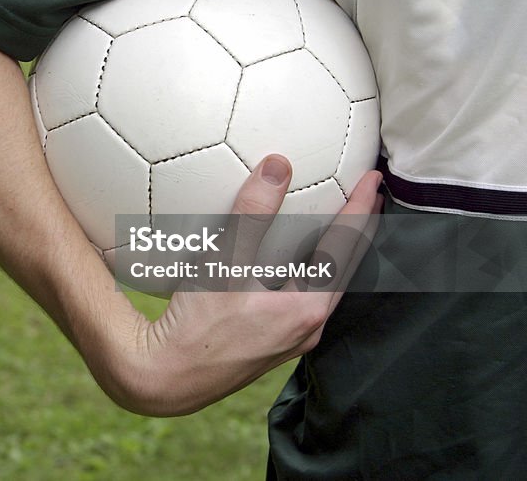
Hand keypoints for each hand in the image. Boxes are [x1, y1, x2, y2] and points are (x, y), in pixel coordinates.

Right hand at [109, 155, 382, 415]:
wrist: (169, 377)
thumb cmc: (197, 325)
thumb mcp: (225, 263)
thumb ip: (252, 214)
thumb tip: (277, 166)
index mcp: (309, 308)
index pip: (347, 246)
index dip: (362, 208)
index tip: (374, 178)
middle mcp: (308, 326)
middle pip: (346, 268)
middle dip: (358, 230)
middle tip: (367, 196)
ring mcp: (291, 337)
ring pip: (326, 286)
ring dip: (335, 252)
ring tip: (337, 224)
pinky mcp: (272, 342)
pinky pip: (302, 298)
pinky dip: (309, 271)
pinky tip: (291, 263)